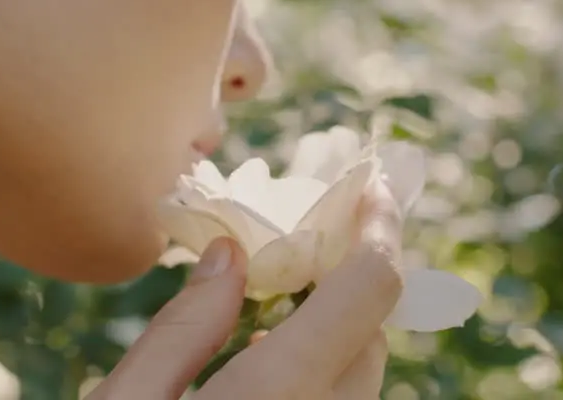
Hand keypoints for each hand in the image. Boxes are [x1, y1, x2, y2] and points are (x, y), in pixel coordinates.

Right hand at [91, 181, 403, 398]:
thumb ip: (183, 329)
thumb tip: (231, 253)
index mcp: (279, 395)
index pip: (369, 290)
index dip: (379, 228)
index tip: (371, 184)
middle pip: (373, 334)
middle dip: (348, 279)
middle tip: (302, 240)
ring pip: (361, 377)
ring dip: (336, 332)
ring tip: (273, 298)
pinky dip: (321, 373)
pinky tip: (260, 359)